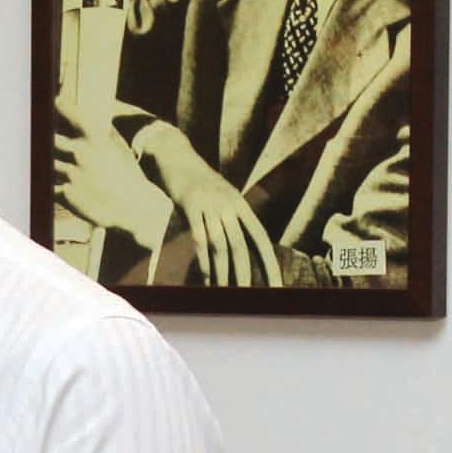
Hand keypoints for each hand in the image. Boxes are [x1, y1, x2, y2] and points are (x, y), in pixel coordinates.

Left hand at [50, 103, 170, 247]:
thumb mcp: (119, 149)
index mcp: (96, 140)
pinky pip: (47, 183)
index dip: (60, 106)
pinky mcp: (65, 194)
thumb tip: (94, 117)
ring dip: (45, 159)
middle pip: (51, 137)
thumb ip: (104, 132)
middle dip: (45, 134)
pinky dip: (48, 180)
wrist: (133, 208)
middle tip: (36, 128)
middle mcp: (82, 154)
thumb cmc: (128, 176)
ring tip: (41, 155)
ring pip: (47, 160)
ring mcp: (72, 175)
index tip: (54, 102)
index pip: (72, 115)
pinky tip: (50, 178)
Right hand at [142, 130, 284, 287]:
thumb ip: (231, 217)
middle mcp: (228, 204)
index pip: (260, 237)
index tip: (276, 283)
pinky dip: (203, 260)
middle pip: (240, 244)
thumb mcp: (221, 195)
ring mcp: (208, 205)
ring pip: (219, 245)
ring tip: (225, 291)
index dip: (269, 261)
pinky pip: (198, 238)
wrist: (175, 156)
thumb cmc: (198, 182)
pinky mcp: (189, 206)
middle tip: (249, 296)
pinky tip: (206, 276)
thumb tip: (241, 247)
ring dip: (222, 271)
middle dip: (245, 272)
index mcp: (240, 203)